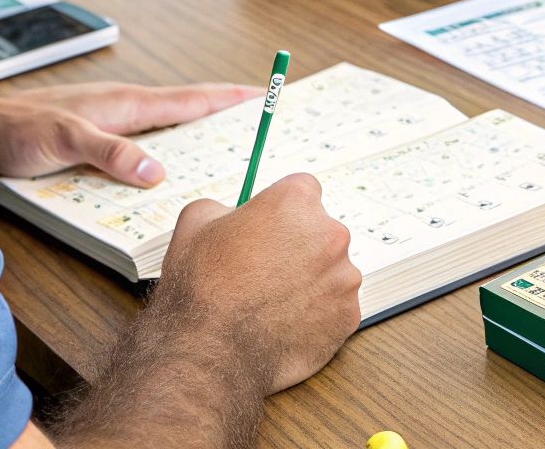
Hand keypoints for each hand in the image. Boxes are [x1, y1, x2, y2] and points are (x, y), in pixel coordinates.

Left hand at [0, 81, 258, 180]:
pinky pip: (143, 146)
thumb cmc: (17, 128)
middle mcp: (124, 111)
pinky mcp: (97, 142)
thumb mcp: (64, 141)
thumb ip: (108, 153)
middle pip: (186, 113)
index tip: (264, 93)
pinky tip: (169, 172)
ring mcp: (112, 126)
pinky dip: (165, 153)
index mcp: (126, 104)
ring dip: (194, 137)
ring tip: (226, 150)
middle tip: (260, 126)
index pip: (191, 99)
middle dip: (224, 117)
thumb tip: (154, 172)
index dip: (229, 97)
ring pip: (166, 131)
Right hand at [153, 174, 362, 393]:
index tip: (269, 228)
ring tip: (270, 300)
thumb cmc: (202, 289)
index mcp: (296, 201)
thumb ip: (226, 206)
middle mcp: (330, 234)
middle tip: (264, 269)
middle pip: (320, 230)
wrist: (211, 352)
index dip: (281, 211)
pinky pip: (334, 306)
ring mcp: (343, 277)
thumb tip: (235, 213)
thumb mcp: (196, 221)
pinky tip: (283, 321)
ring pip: (330, 270)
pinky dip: (315, 312)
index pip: (302, 191)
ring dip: (308, 279)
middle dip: (297, 245)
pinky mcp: (348, 315)